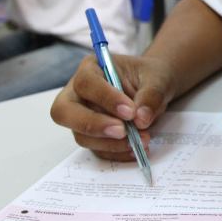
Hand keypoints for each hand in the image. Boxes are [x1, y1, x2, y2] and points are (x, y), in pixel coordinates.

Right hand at [50, 53, 173, 160]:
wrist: (155, 90)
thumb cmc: (150, 77)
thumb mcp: (157, 79)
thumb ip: (151, 95)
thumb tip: (141, 119)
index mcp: (91, 68)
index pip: (86, 83)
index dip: (105, 98)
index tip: (130, 112)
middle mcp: (78, 92)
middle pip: (64, 111)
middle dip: (93, 125)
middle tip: (122, 132)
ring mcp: (81, 116)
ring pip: (81, 135)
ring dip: (110, 143)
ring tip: (141, 139)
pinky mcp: (92, 136)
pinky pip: (97, 149)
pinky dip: (116, 152)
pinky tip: (136, 149)